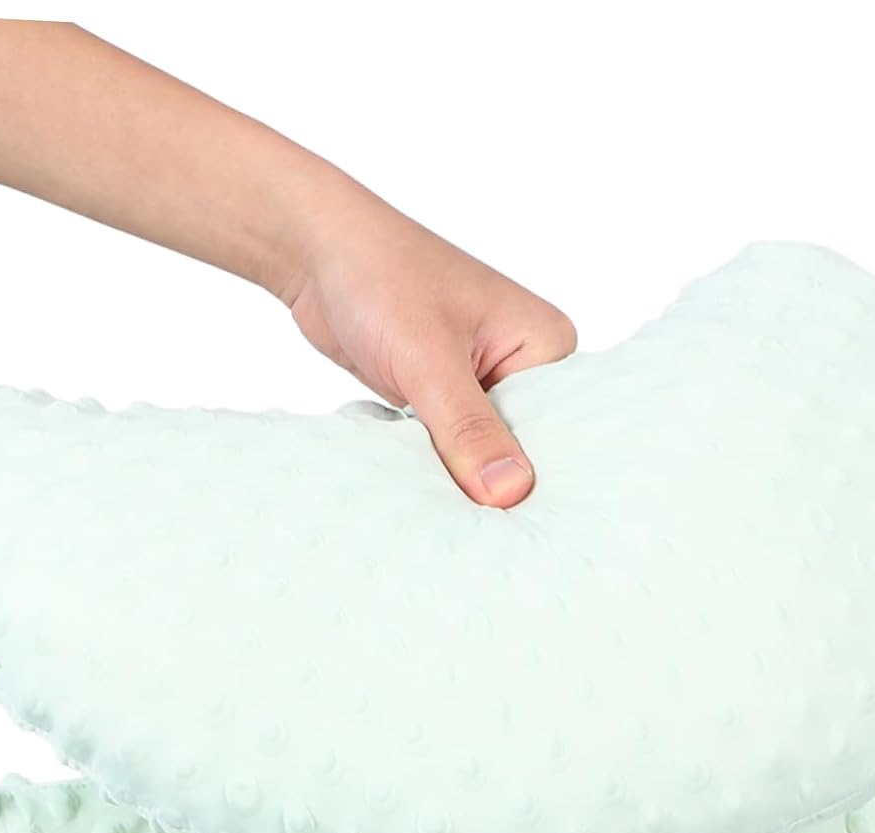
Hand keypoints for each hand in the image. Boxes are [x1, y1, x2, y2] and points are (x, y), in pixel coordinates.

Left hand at [277, 191, 575, 506]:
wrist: (317, 254)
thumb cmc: (381, 279)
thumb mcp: (429, 361)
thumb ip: (469, 429)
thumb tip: (511, 492)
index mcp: (545, 344)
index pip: (557, 431)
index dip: (534, 478)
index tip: (512, 528)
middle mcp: (522, 364)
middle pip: (518, 448)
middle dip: (489, 483)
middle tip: (471, 536)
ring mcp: (481, 384)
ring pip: (477, 453)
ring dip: (454, 478)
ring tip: (443, 524)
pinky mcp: (442, 399)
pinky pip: (446, 449)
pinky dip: (430, 468)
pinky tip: (419, 495)